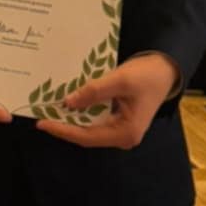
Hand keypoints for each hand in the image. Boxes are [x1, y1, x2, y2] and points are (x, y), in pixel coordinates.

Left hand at [36, 52, 177, 149]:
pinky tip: (67, 103)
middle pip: (86, 135)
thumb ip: (94, 92)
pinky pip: (95, 119)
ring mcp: (120, 129)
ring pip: (89, 127)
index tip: (42, 123)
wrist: (166, 69)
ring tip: (48, 109)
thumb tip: (68, 103)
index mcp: (125, 133)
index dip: (63, 130)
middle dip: (64, 125)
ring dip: (71, 119)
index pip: (86, 136)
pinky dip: (81, 112)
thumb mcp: (120, 80)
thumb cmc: (147, 75)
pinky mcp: (118, 120)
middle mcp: (122, 137)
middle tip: (40, 114)